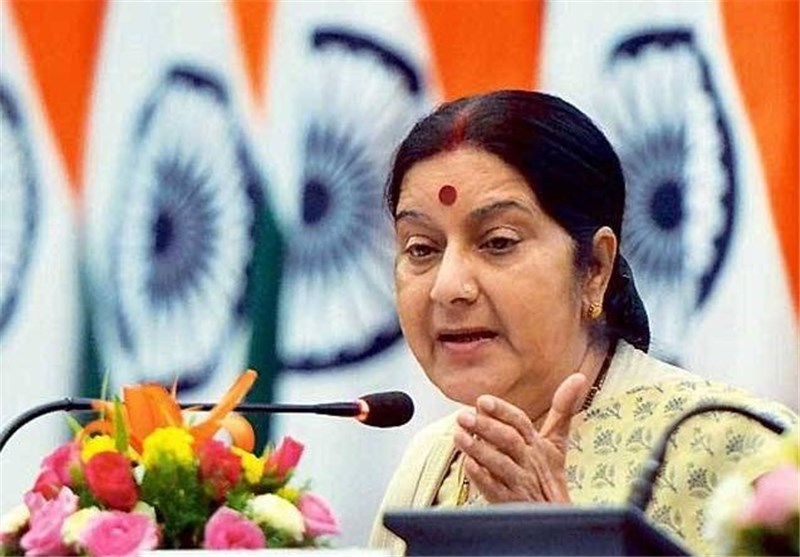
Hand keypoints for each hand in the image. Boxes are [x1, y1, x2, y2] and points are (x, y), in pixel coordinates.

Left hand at [454, 373, 587, 502]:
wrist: (553, 516)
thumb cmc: (548, 475)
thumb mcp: (556, 443)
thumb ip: (562, 410)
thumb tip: (578, 377)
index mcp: (538, 444)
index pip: (521, 422)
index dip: (502, 411)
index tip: (482, 401)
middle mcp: (529, 462)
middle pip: (509, 441)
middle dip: (486, 427)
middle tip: (462, 416)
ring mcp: (520, 483)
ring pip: (500, 464)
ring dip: (478, 449)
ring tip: (458, 435)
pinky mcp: (511, 503)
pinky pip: (495, 489)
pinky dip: (481, 477)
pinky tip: (467, 464)